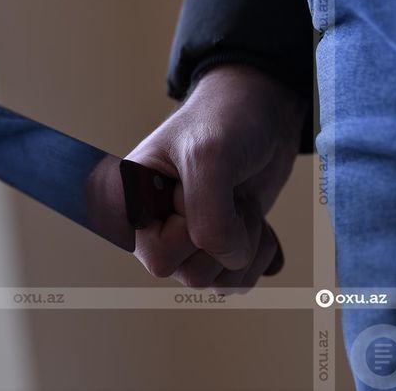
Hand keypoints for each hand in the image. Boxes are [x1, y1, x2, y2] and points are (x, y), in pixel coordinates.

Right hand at [127, 65, 305, 288]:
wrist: (262, 112)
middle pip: (192, 275)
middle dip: (225, 235)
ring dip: (245, 243)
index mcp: (133, 206)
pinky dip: (259, 251)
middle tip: (226, 192)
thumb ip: (208, 216)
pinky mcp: (218, 248)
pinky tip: (253, 218)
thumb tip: (227, 258)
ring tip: (239, 202)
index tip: (195, 187)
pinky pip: (239, 280)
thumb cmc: (224, 121)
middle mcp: (156, 230)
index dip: (190, 229)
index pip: (158, 257)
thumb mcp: (209, 157)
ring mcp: (187, 243)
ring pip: (218, 283)